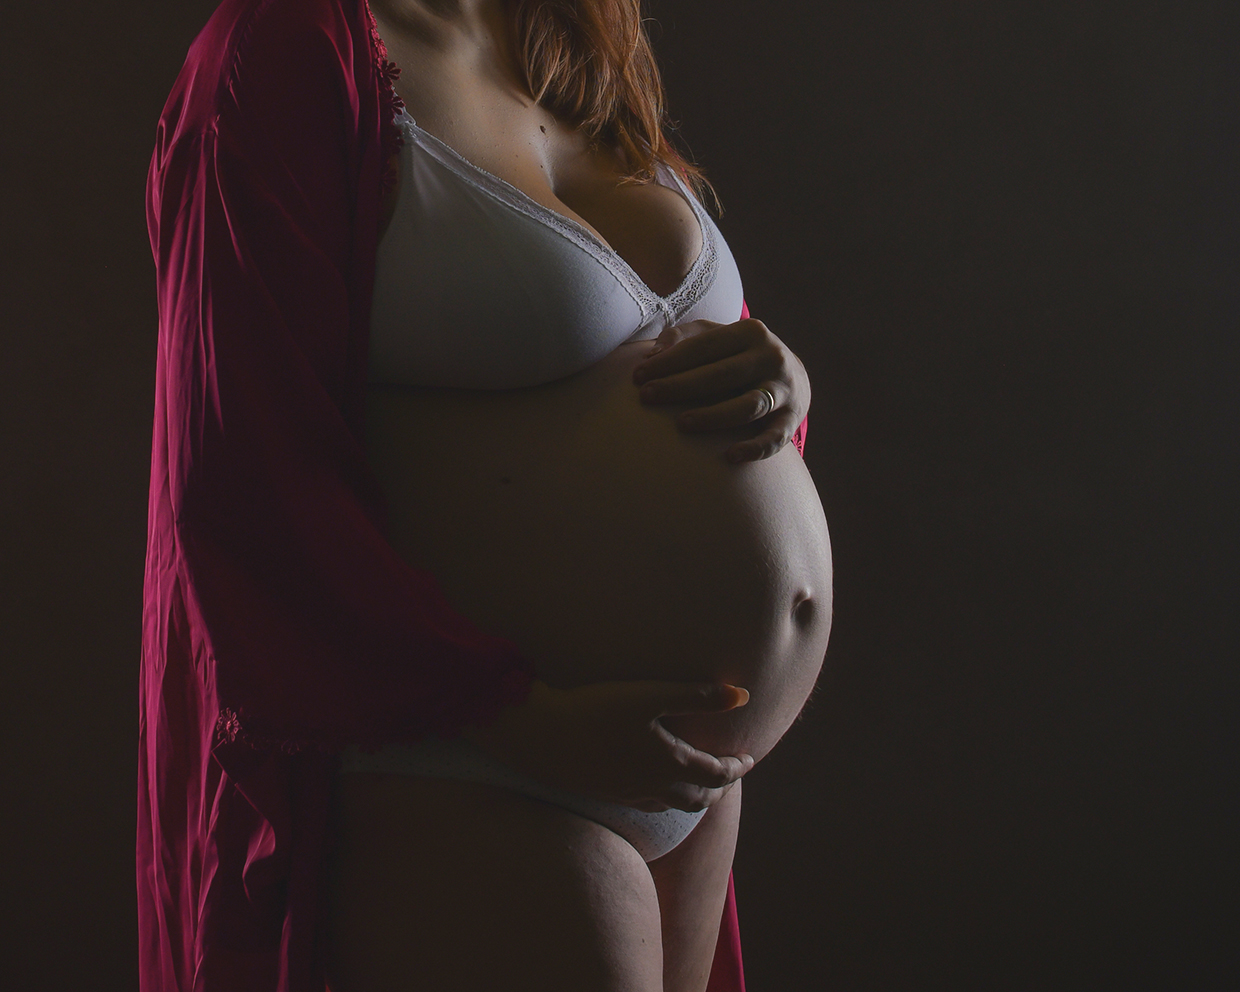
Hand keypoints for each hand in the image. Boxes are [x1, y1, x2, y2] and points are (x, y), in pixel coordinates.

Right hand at [460, 679, 754, 812]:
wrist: (543, 736)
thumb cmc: (597, 709)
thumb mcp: (651, 695)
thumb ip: (698, 696)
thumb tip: (743, 696)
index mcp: (670, 763)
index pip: (717, 774)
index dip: (737, 767)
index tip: (749, 757)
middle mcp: (654, 787)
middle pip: (700, 798)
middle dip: (720, 787)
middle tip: (730, 774)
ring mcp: (630, 795)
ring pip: (675, 807)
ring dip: (696, 797)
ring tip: (701, 784)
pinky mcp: (609, 795)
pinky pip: (650, 806)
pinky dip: (667, 799)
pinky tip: (658, 787)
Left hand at [631, 318, 809, 462]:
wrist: (792, 377)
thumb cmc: (737, 357)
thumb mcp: (715, 338)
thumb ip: (684, 338)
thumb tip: (653, 355)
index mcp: (750, 332)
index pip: (704, 346)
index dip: (669, 361)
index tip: (638, 377)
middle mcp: (771, 357)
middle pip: (722, 374)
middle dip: (680, 386)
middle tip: (646, 398)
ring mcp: (784, 389)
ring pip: (748, 405)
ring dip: (713, 416)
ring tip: (681, 424)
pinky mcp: (793, 419)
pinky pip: (776, 438)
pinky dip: (756, 448)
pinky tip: (730, 457)